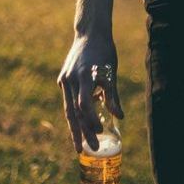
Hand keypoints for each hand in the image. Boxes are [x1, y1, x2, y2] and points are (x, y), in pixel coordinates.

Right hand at [57, 32, 122, 153]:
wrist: (89, 33)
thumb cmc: (104, 52)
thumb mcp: (112, 72)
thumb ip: (112, 96)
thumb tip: (120, 117)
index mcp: (84, 76)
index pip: (84, 105)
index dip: (90, 121)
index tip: (99, 133)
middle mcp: (71, 79)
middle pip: (73, 112)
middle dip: (81, 132)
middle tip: (88, 150)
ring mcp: (64, 79)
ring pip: (68, 109)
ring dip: (75, 128)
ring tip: (80, 145)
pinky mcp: (63, 78)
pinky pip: (69, 99)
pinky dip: (75, 112)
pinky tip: (82, 123)